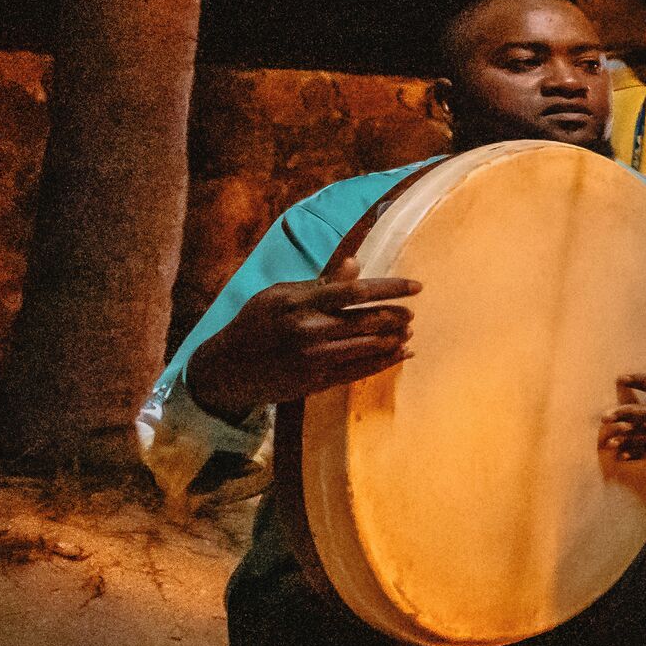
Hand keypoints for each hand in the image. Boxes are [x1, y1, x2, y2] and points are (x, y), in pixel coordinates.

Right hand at [185, 278, 419, 421]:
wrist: (228, 367)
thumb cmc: (256, 322)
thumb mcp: (280, 294)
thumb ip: (321, 281)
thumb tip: (356, 263)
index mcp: (301, 302)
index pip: (357, 290)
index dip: (392, 288)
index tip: (417, 286)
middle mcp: (309, 329)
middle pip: (368, 320)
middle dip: (396, 316)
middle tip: (411, 314)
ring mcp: (314, 358)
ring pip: (368, 347)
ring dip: (394, 339)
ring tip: (408, 332)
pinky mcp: (316, 381)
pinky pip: (360, 371)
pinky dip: (385, 362)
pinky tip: (402, 354)